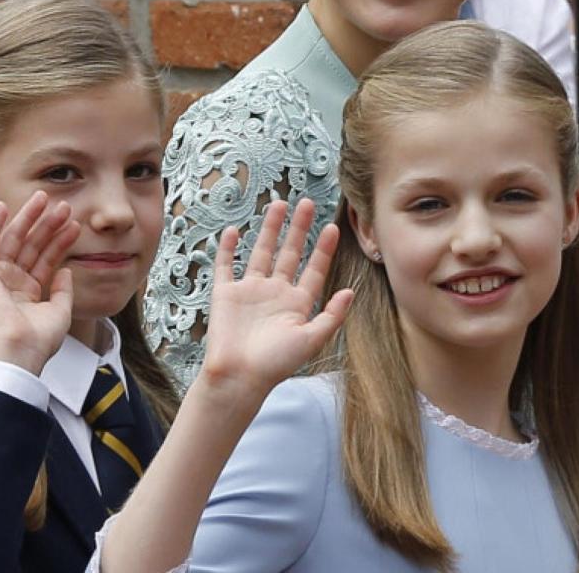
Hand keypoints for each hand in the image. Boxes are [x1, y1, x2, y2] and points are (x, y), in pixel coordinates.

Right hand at [0, 192, 80, 374]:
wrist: (19, 350)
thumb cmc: (39, 339)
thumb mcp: (60, 312)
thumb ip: (63, 290)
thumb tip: (66, 269)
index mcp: (30, 293)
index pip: (47, 259)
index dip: (61, 241)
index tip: (75, 224)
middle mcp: (13, 282)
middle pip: (33, 245)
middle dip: (48, 224)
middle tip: (63, 205)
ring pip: (15, 240)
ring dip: (28, 218)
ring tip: (44, 197)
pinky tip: (2, 206)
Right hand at [198, 198, 352, 404]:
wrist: (239, 376)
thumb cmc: (276, 364)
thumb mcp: (312, 339)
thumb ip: (332, 315)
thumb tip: (352, 291)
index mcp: (296, 304)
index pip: (313, 270)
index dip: (323, 249)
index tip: (332, 228)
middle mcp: (275, 293)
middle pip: (289, 253)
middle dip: (298, 229)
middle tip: (307, 203)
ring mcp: (250, 291)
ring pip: (261, 252)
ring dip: (269, 229)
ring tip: (277, 204)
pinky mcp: (226, 294)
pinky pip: (226, 265)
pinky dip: (227, 248)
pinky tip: (233, 230)